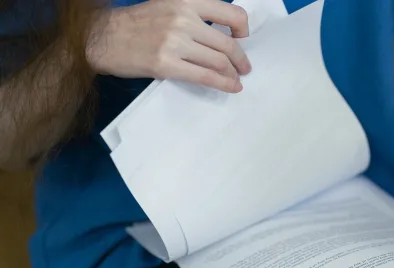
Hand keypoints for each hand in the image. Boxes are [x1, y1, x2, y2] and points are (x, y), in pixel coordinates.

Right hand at [87, 0, 251, 92]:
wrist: (103, 38)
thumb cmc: (138, 23)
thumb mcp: (168, 4)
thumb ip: (195, 14)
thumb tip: (226, 33)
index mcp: (186, 1)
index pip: (231, 13)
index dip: (243, 29)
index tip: (243, 38)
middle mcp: (183, 19)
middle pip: (228, 43)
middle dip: (241, 59)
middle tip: (244, 67)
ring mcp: (175, 42)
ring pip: (219, 62)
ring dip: (233, 74)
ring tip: (236, 80)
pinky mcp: (167, 65)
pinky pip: (204, 76)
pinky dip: (223, 84)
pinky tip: (230, 87)